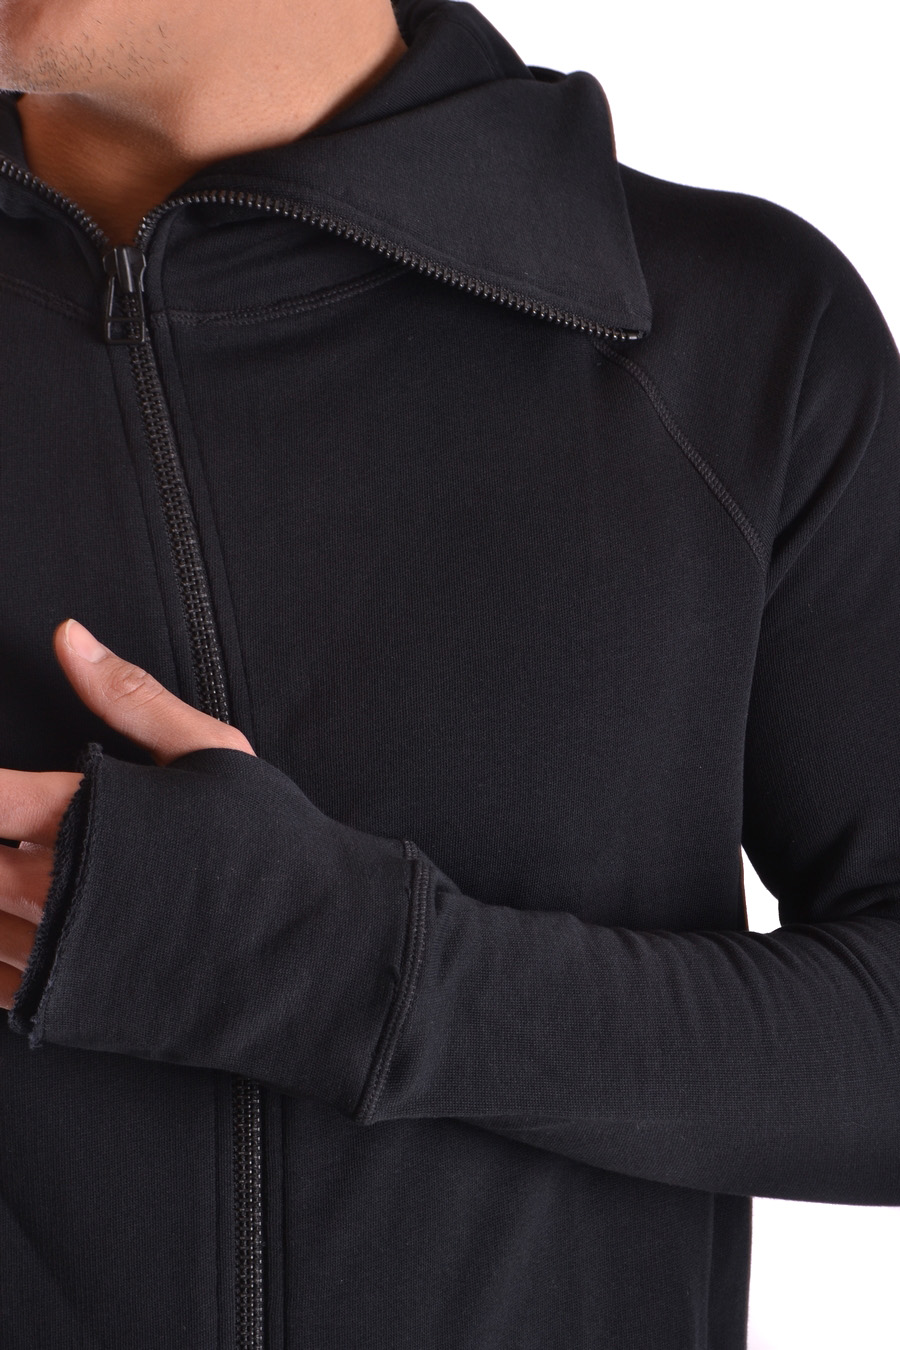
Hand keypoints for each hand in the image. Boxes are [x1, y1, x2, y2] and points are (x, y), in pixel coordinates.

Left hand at [0, 619, 253, 1009]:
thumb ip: (129, 694)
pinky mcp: (71, 1002)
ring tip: (12, 874)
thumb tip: (67, 635)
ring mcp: (62, 952)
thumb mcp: (210, 750)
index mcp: (89, 812)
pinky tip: (11, 929)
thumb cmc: (267, 842)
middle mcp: (62, 887)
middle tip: (13, 837)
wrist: (314, 944)